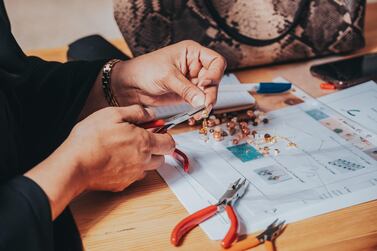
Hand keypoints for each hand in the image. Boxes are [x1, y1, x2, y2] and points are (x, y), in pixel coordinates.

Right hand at [69, 105, 174, 190]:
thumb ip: (136, 112)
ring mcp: (133, 175)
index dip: (165, 136)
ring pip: (148, 168)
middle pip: (162, 158)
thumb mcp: (113, 114)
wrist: (74, 164)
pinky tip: (115, 160)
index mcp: (144, 142)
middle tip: (139, 139)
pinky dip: (130, 169)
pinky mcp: (123, 184)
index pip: (169, 143)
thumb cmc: (90, 138)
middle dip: (155, 149)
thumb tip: (150, 114)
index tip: (157, 132)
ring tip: (125, 149)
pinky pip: (133, 176)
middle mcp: (143, 161)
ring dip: (143, 159)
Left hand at [112, 40, 226, 107]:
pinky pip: (200, 101)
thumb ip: (186, 89)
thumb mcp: (167, 77)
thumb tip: (203, 100)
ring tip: (200, 110)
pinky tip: (196, 113)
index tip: (205, 84)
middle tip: (205, 103)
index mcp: (192, 53)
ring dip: (207, 102)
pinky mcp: (188, 94)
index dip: (215, 74)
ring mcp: (192, 81)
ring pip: (209, 92)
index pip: (216, 61)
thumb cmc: (145, 70)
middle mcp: (195, 66)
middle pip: (215, 79)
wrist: (130, 86)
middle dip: (211, 92)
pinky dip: (200, 108)